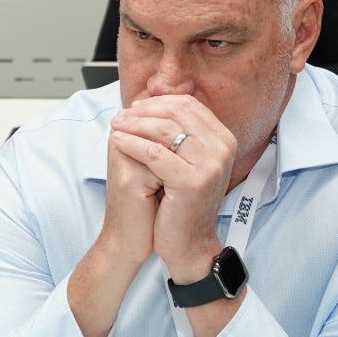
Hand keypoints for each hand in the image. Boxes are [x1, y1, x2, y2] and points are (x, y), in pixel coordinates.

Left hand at [107, 95, 236, 282]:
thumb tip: (153, 94)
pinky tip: (116, 143)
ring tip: (114, 127)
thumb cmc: (181, 202)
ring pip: (164, 130)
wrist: (188, 242)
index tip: (133, 107)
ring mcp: (210, 165)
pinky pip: (155, 154)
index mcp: (223, 139)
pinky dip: (132, 144)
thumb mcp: (184, 160)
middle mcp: (222, 148)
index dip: (156, 102)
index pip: (187, 105)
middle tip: (120, 116)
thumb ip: (176, 130)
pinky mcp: (192, 181)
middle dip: (143, 111)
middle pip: (176, 112)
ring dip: (134, 125)